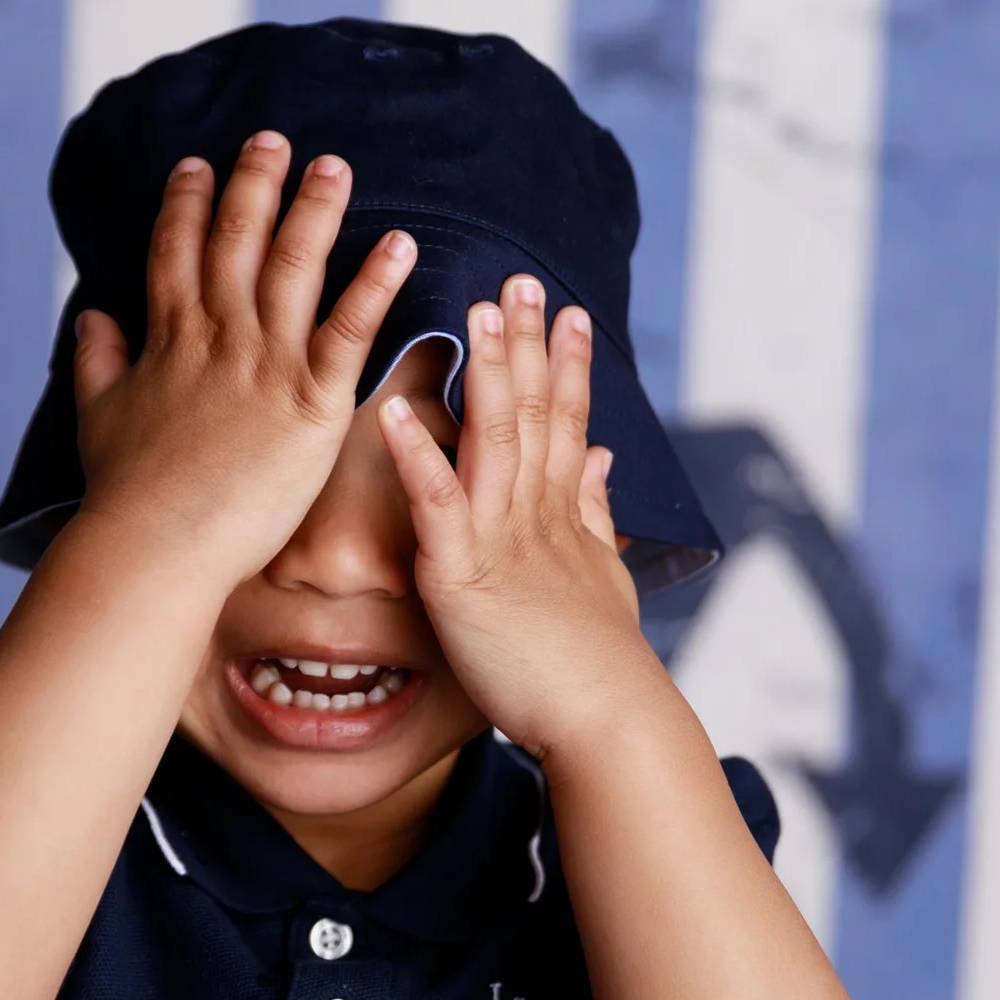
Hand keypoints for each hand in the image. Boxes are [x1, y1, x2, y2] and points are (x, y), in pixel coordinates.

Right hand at [71, 131, 418, 589]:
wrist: (155, 545)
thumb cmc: (127, 495)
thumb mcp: (98, 417)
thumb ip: (97, 360)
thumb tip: (91, 315)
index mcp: (169, 341)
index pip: (175, 254)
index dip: (186, 206)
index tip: (196, 164)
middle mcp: (217, 338)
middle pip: (236, 242)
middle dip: (254, 185)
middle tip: (274, 139)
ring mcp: (265, 365)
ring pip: (294, 267)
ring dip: (316, 210)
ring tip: (336, 165)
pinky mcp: (311, 401)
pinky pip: (351, 328)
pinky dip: (377, 281)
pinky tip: (402, 242)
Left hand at [375, 273, 655, 758]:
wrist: (605, 719)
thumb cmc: (597, 665)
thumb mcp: (604, 577)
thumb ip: (597, 513)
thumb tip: (604, 459)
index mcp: (563, 516)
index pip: (567, 423)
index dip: (566, 366)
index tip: (568, 312)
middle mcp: (535, 515)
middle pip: (532, 414)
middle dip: (526, 344)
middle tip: (520, 280)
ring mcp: (501, 540)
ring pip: (493, 440)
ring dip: (483, 374)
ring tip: (475, 313)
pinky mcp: (463, 574)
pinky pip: (436, 504)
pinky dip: (416, 457)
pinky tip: (394, 412)